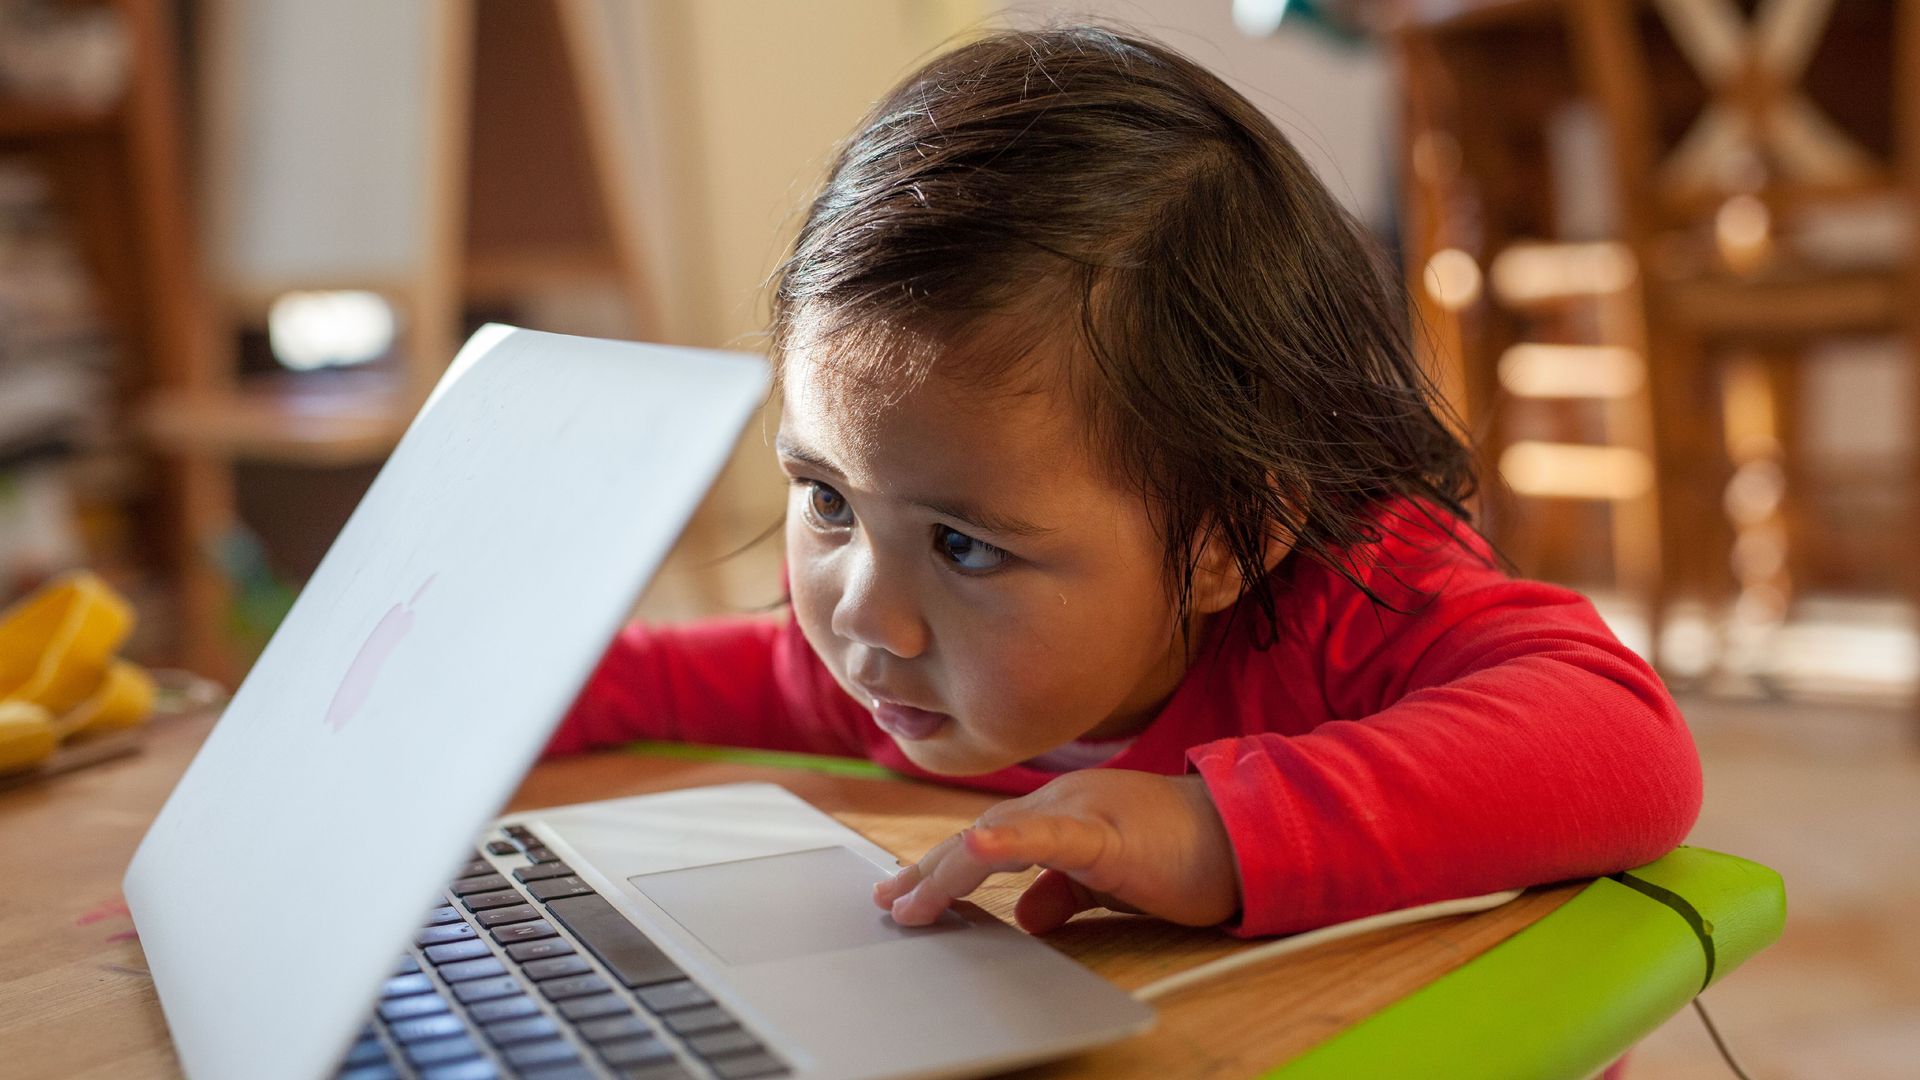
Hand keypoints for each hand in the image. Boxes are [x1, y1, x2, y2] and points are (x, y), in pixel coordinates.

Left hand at [873, 770, 1240, 932]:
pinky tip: (980, 847)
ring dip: (950, 868)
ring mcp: (1083, 812)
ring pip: (1001, 836)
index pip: (987, 837)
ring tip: (911, 897)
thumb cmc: (1182, 853)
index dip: (941, 864)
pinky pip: (1053, 836)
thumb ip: (1066, 891)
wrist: (1243, 836)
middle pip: (979, 835)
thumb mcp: (1108, 880)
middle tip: (890, 903)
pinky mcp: (1109, 833)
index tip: (903, 891)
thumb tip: (1026, 914)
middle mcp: (1062, 802)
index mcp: (1061, 812)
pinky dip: (1012, 842)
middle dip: (929, 872)